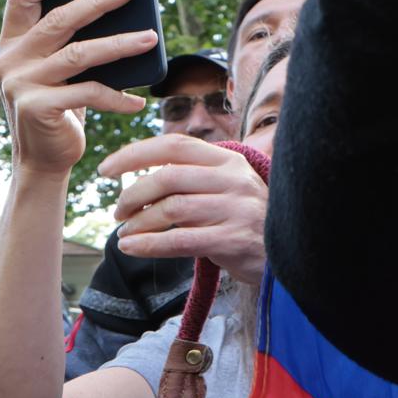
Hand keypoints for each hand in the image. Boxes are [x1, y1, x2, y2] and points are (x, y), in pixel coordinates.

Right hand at [0, 0, 151, 178]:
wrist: (44, 158)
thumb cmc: (62, 103)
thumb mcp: (61, 69)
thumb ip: (72, 40)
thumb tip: (120, 1)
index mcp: (12, 42)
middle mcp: (10, 60)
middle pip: (58, 20)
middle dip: (97, 2)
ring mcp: (20, 84)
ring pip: (78, 54)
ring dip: (120, 44)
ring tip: (151, 38)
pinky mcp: (37, 108)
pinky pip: (88, 93)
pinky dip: (118, 96)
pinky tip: (139, 101)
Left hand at [100, 136, 268, 282]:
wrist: (291, 252)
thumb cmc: (246, 220)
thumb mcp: (228, 188)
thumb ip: (194, 178)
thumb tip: (139, 178)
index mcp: (229, 160)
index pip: (175, 145)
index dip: (135, 154)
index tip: (106, 168)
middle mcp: (233, 180)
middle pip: (168, 176)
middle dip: (132, 194)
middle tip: (118, 211)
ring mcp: (235, 209)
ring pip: (171, 208)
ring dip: (138, 223)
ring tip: (126, 233)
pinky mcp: (233, 240)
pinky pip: (179, 240)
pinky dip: (148, 244)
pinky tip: (131, 248)